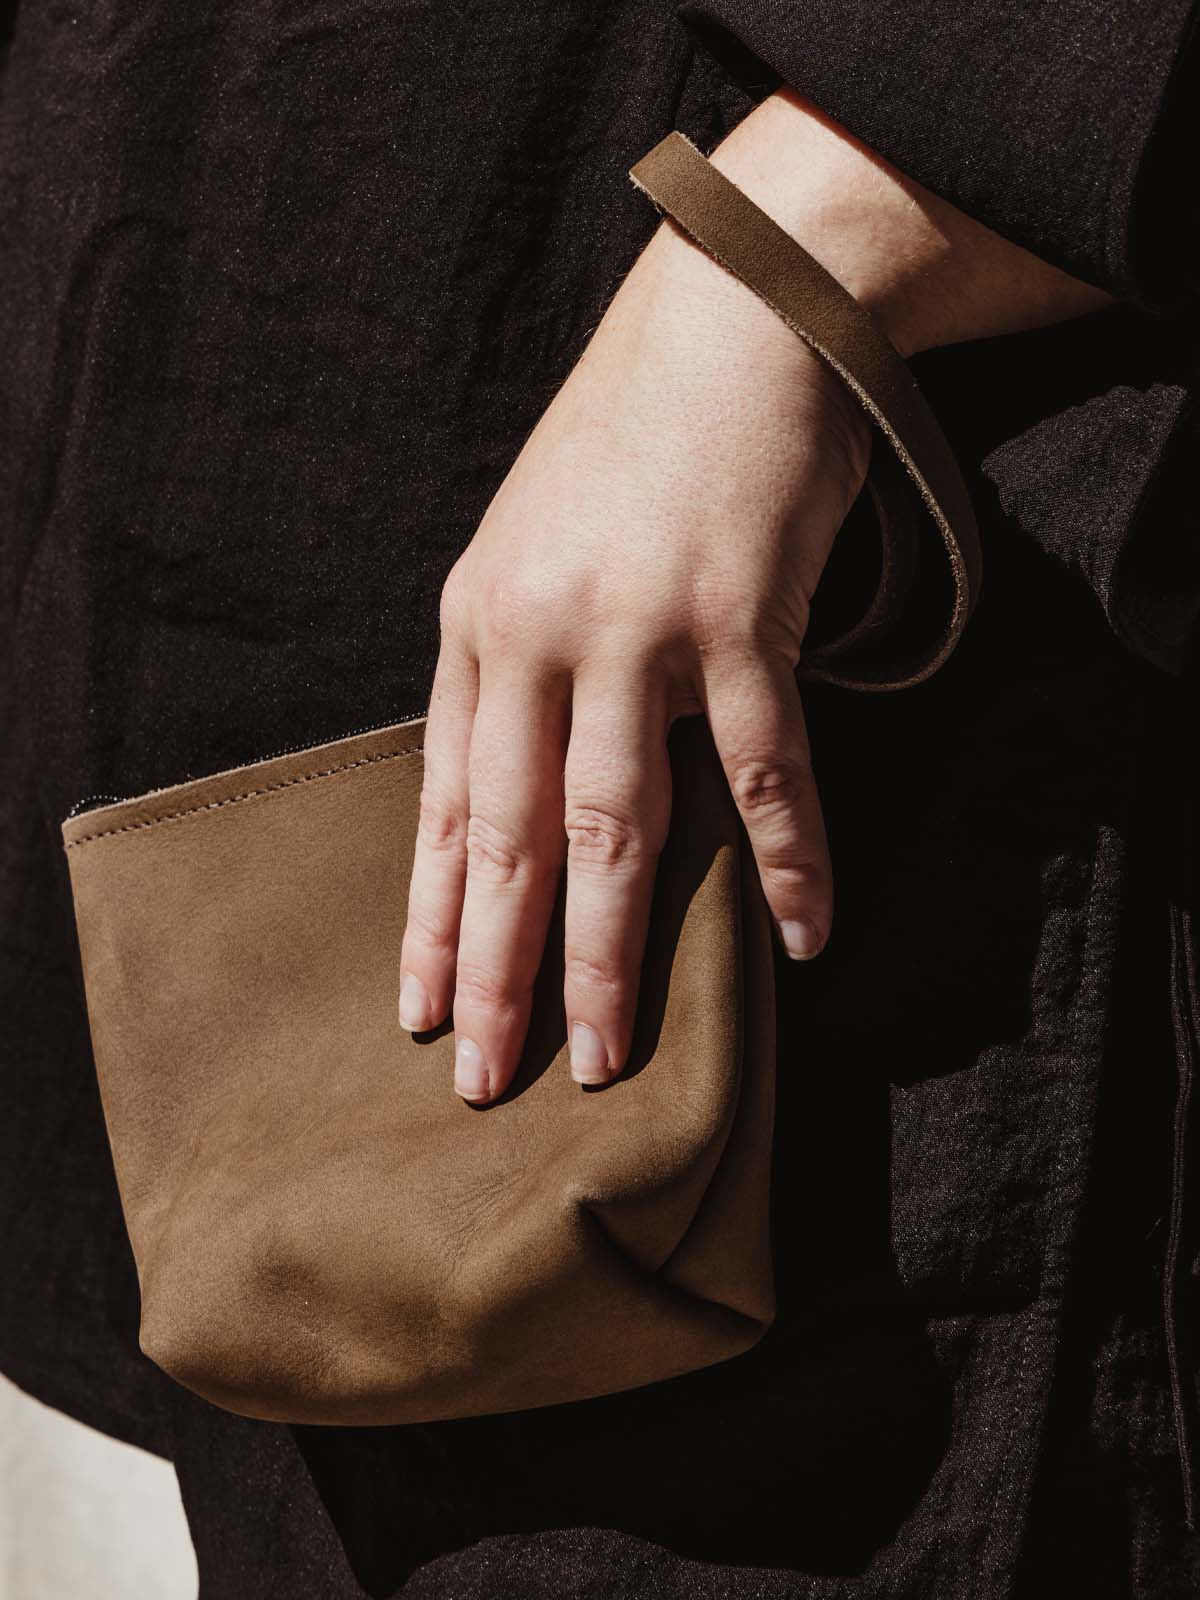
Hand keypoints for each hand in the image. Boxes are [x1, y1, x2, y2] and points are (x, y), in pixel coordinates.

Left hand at [398, 88, 1111, 1104]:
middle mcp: (542, 637)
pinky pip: (767, 773)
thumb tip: (507, 780)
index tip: (419, 1006)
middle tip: (481, 1078)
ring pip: (613, 826)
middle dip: (493, 970)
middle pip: (508, 837)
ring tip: (603, 1055)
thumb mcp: (530, 545)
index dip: (431, 914)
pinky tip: (802, 939)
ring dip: (608, 953)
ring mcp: (640, 630)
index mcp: (479, 625)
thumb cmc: (628, 442)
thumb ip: (515, 659)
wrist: (726, 319)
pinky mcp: (742, 620)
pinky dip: (789, 862)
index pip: (442, 802)